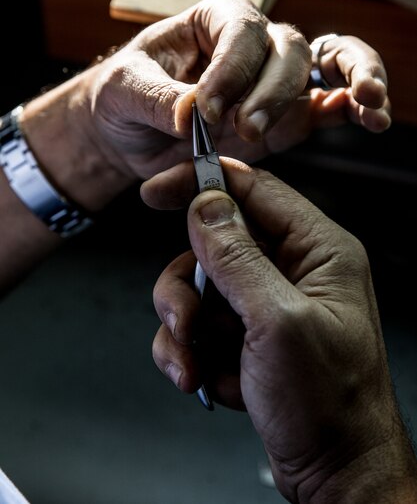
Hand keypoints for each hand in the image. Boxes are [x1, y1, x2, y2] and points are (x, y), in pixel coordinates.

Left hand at [88, 22, 390, 177]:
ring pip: (321, 70)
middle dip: (274, 90)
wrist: (129, 134)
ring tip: (363, 107)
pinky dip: (353, 108)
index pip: (241, 30)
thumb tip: (193, 117)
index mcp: (213, 21)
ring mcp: (272, 81)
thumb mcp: (125, 91)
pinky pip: (328, 105)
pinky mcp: (285, 117)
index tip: (205, 110)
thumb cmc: (123, 98)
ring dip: (344, 85)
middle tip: (246, 129)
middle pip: (288, 50)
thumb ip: (158, 99)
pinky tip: (372, 118)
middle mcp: (250, 45)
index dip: (232, 69)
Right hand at [144, 161, 415, 502]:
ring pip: (199, 289)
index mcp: (317, 251)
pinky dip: (191, 353)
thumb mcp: (278, 323)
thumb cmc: (331, 405)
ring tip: (194, 364)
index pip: (253, 192)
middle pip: (214, 245)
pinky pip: (200, 325)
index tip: (157, 191)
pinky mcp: (248, 336)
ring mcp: (267, 304)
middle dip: (187, 286)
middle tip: (184, 320)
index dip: (202, 184)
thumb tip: (206, 205)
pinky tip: (207, 381)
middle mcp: (293, 271)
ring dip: (185, 328)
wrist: (335, 473)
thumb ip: (237, 258)